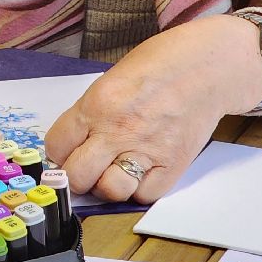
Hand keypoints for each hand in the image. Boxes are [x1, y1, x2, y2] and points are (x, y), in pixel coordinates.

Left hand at [45, 14, 261, 201]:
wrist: (206, 67)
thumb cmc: (156, 67)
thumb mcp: (108, 81)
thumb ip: (89, 114)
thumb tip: (71, 144)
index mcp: (95, 104)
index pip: (56, 146)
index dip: (57, 153)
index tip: (66, 153)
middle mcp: (118, 131)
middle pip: (77, 176)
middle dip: (75, 176)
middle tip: (85, 168)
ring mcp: (147, 150)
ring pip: (110, 191)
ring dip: (107, 185)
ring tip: (113, 170)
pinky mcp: (174, 165)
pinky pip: (145, 195)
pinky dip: (139, 188)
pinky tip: (140, 170)